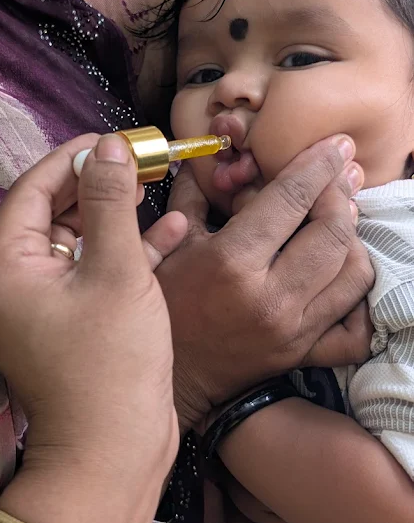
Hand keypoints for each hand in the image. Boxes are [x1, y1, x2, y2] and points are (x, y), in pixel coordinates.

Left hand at [0, 133, 186, 522]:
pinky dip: (125, 255)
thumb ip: (111, 203)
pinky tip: (173, 233)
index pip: (34, 189)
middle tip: (145, 160)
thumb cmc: (112, 362)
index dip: (76, 158)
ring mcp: (38, 309)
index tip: (117, 138)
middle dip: (101, 186)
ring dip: (118, 218)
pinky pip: (91, 275)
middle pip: (54, 214)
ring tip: (161, 187)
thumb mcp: (116, 270)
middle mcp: (10, 284)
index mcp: (4, 267)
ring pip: (77, 243)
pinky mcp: (68, 327)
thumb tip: (108, 146)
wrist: (113, 454)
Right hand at [156, 135, 373, 431]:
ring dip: (353, 239)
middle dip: (341, 195)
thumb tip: (210, 156)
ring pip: (354, 273)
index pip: (292, 200)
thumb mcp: (165, 246)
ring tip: (339, 219)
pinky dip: (360, 299)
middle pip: (334, 232)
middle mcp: (271, 296)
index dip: (319, 165)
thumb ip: (193, 195)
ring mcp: (294, 329)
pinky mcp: (303, 354)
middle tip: (339, 178)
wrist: (169, 378)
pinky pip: (355, 328)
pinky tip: (344, 275)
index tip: (336, 145)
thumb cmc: (163, 308)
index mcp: (232, 263)